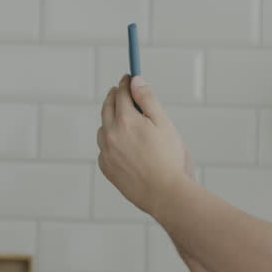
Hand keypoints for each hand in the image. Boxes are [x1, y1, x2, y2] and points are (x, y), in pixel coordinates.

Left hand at [97, 75, 189, 218]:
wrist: (164, 193)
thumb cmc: (169, 158)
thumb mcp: (163, 123)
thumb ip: (148, 100)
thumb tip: (135, 81)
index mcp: (126, 120)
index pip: (121, 93)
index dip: (125, 83)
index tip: (129, 77)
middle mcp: (110, 134)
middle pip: (107, 107)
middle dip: (114, 96)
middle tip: (120, 91)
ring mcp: (106, 152)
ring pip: (103, 128)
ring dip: (110, 120)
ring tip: (122, 118)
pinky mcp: (106, 167)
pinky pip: (104, 149)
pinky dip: (110, 142)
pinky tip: (122, 145)